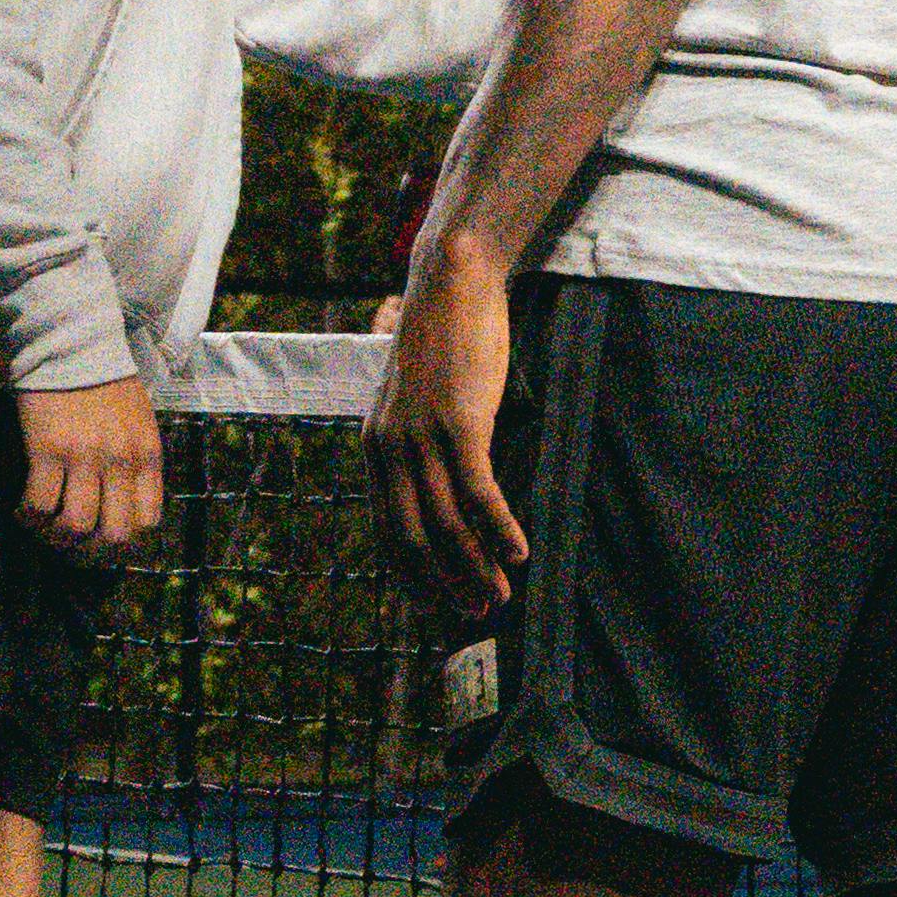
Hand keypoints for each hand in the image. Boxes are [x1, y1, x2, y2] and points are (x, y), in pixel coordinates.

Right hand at [17, 373, 165, 552]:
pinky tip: (23, 510)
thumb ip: (137, 462)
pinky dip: (28, 516)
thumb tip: (123, 505)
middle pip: (112, 534)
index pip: (147, 521)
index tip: (102, 539)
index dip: (124, 541)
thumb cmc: (107, 384)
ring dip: (56, 537)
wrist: (74, 346)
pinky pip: (39, 505)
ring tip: (45, 528)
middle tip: (70, 542)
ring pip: (74, 526)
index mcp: (147, 455)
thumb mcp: (140, 423)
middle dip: (89, 549)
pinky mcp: (47, 451)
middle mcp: (120, 461)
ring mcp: (84, 458)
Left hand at [368, 242, 529, 624]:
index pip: (386, 532)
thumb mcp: (418, 399)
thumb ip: (421, 442)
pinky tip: (521, 551)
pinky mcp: (460, 424)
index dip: (413, 576)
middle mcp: (390, 450)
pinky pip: (478, 492)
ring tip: (502, 594)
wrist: (452, 284)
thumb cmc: (444, 341)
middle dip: (446, 583)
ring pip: (447, 524)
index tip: (439, 605)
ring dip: (476, 566)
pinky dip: (499, 529)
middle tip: (478, 612)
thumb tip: (447, 486)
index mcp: (375, 450)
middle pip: (414, 539)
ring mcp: (423, 438)